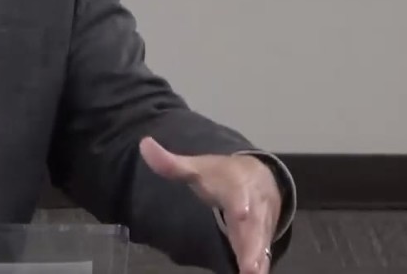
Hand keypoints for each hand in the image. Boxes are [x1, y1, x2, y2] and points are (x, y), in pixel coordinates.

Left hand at [139, 136, 279, 273]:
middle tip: (250, 267)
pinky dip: (260, 266)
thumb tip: (143, 144)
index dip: (240, 204)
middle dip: (252, 246)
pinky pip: (263, 256)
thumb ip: (172, 164)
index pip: (237, 195)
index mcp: (237, 187)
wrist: (260, 178)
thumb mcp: (198, 168)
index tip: (242, 213)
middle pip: (254, 227)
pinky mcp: (263, 241)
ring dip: (258, 261)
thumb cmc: (223, 176)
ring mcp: (261, 227)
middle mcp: (254, 209)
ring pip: (261, 245)